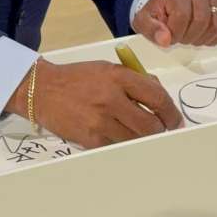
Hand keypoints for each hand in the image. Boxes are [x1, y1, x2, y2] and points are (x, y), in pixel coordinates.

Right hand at [4, 58, 182, 148]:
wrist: (41, 90)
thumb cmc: (77, 78)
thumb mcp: (107, 69)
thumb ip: (134, 80)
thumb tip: (158, 94)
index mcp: (118, 77)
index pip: (156, 97)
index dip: (171, 112)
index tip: (174, 120)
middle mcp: (111, 99)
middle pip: (151, 124)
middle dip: (159, 130)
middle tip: (160, 130)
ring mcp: (101, 122)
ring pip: (136, 139)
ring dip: (142, 139)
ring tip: (138, 133)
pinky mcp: (90, 139)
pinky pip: (118, 147)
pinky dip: (123, 144)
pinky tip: (119, 137)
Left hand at [133, 0, 216, 48]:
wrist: (166, 6)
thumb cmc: (157, 14)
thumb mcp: (144, 21)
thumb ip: (151, 30)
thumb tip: (165, 39)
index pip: (182, 15)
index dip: (176, 32)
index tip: (169, 37)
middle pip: (202, 19)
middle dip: (190, 36)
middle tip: (180, 38)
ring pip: (216, 23)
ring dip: (203, 38)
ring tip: (191, 38)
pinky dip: (215, 37)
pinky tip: (203, 38)